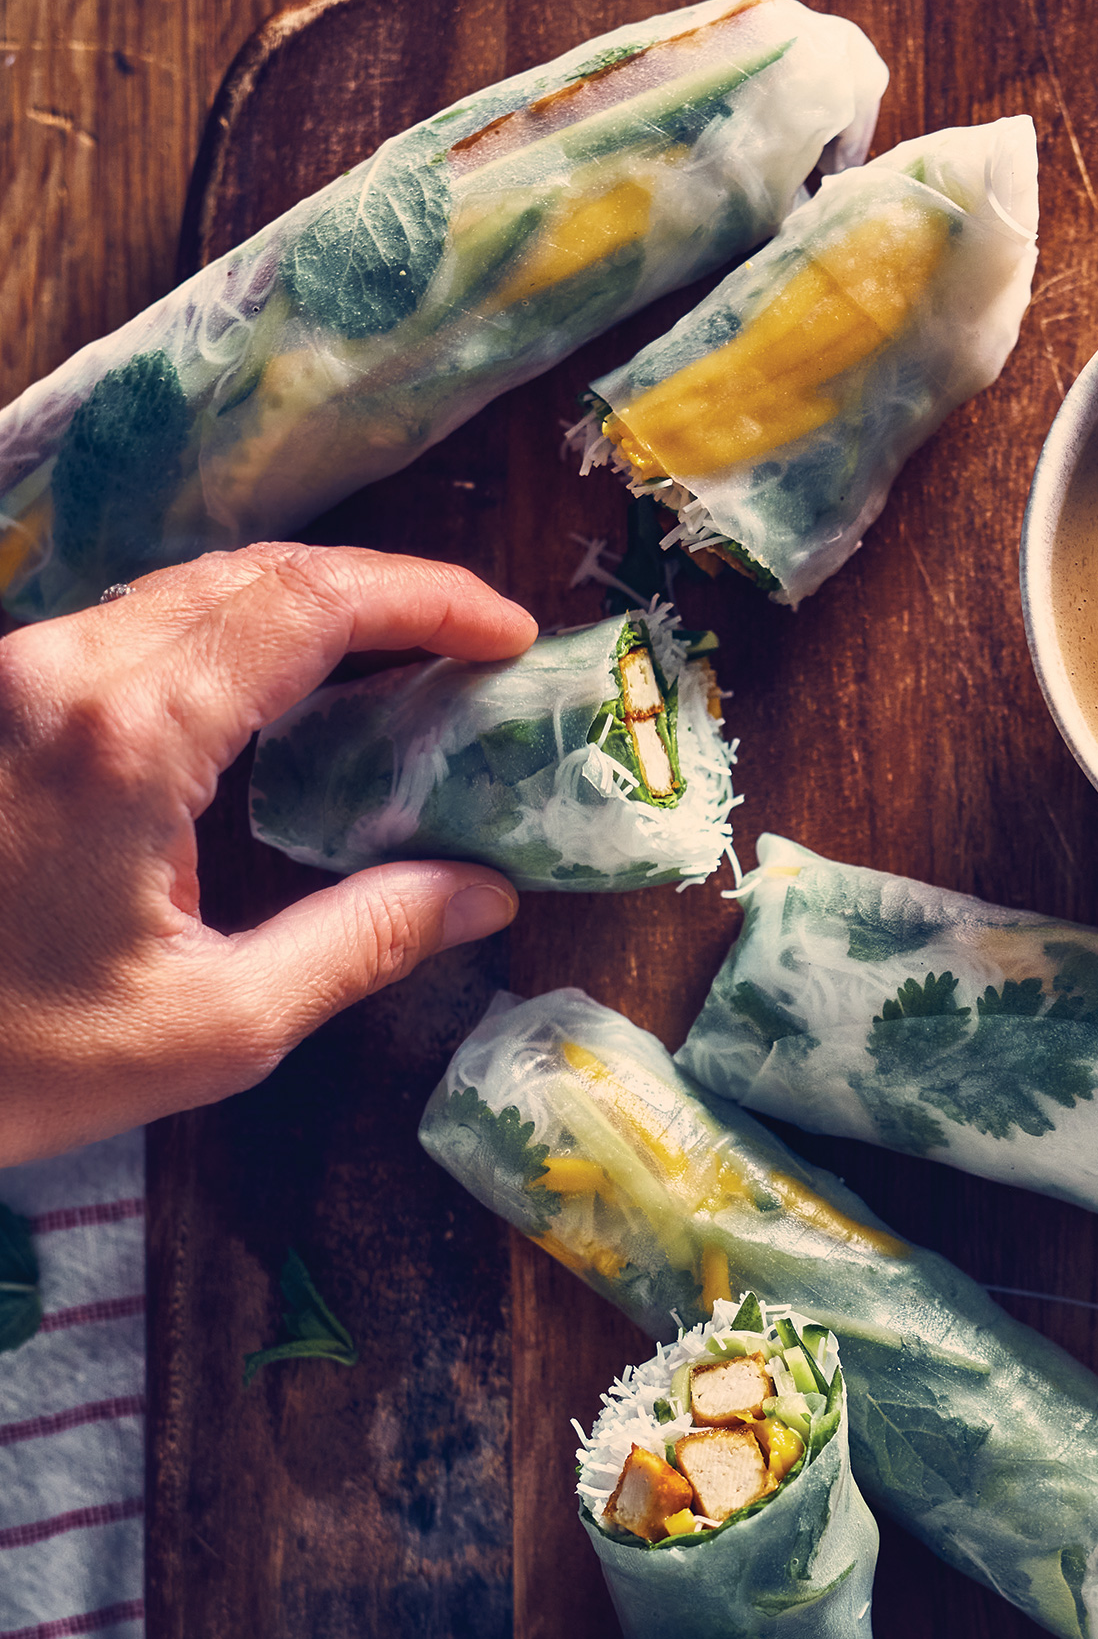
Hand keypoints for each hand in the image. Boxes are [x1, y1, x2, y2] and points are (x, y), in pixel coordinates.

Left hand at [0, 544, 537, 1166]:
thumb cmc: (19, 1064)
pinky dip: (227, 640)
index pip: (308, 605)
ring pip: (185, 591)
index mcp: (131, 738)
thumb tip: (481, 895)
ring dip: (300, 613)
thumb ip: (362, 942)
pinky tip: (278, 696)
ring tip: (393, 668)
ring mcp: (11, 678)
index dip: (426, 600)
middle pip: (252, 574)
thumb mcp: (218, 1026)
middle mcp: (61, 672)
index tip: (508, 636)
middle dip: (377, 595)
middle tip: (468, 650)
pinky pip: (130, 631)